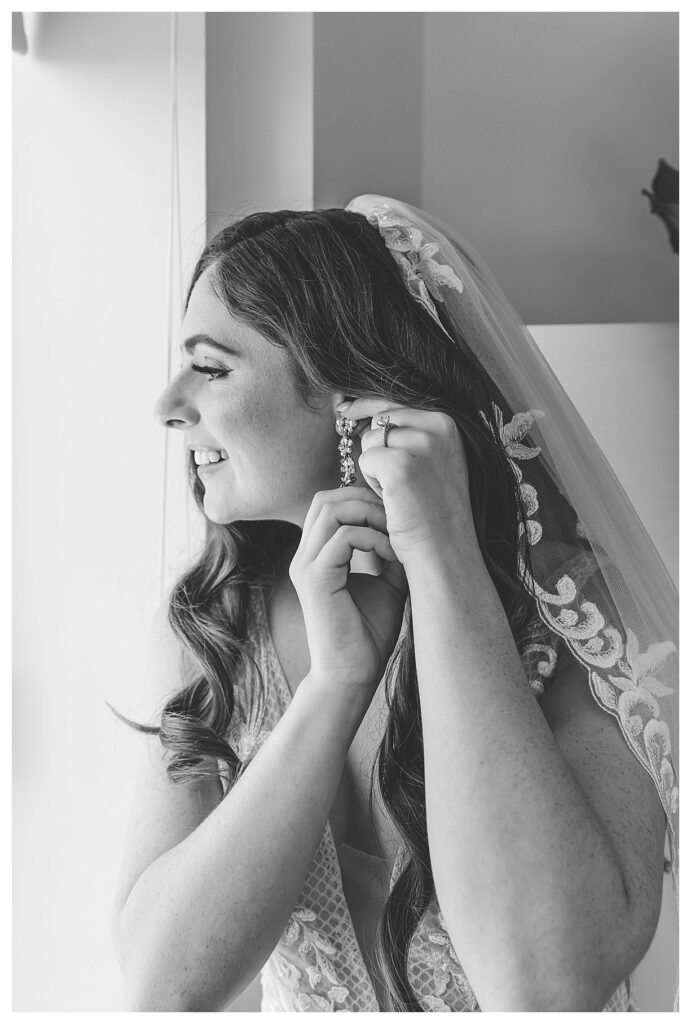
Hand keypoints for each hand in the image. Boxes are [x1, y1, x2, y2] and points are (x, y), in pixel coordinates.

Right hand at [289, 486, 407, 696]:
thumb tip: (410, 527)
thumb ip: (390, 553)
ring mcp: (306, 566)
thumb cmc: (368, 635)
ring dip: (370, 514)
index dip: (364, 498)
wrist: (352, 675)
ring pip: (331, 509)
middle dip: (366, 498)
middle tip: (397, 519)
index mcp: (317, 555)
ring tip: (396, 535)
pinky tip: (392, 557)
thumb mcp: (388, 583)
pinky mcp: (316, 580)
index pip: (330, 503)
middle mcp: (305, 556)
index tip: (397, 516)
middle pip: (327, 498)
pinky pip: (344, 538)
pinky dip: (373, 539)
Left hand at [338, 398, 480, 569]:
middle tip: (397, 481)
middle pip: (381, 418)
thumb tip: (357, 406)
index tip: (343, 407)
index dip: (367, 405)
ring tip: (400, 491)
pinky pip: (366, 459)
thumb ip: (409, 432)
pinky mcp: (401, 464)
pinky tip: (393, 499)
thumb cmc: (433, 509)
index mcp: (449, 421)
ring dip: (376, 466)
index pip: (396, 400)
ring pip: (371, 439)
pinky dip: (372, 481)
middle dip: (378, 448)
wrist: (444, 548)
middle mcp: (440, 425)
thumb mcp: (430, 460)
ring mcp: (422, 443)